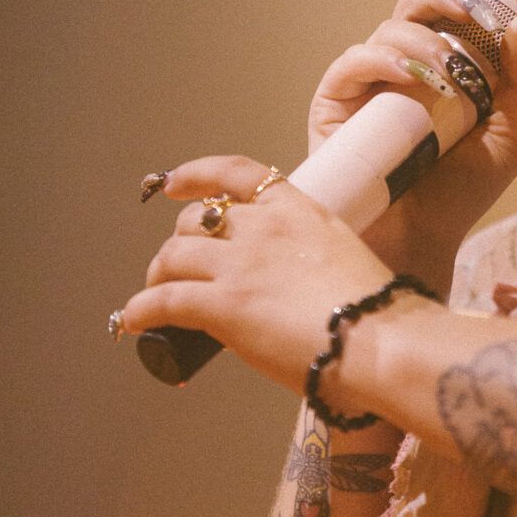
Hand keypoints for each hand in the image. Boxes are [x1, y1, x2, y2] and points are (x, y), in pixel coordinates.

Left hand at [121, 156, 395, 393]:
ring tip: (155, 294)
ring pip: (174, 255)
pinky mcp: (223, 305)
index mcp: (299, 210)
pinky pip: (164, 300)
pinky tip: (134, 320)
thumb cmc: (378, 313)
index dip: (197, 175)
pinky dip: (141, 309)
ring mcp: (241, 264)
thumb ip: (309, 257)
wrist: (381, 342)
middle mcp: (264, 228)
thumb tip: (290, 283)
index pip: (237, 173)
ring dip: (158, 274)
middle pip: (196, 220)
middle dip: (180, 242)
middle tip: (177, 268)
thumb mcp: (344, 258)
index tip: (176, 183)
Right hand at [307, 0, 516, 285]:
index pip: (453, 4)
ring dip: (426, 38)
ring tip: (451, 71)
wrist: (419, 242)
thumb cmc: (463, 192)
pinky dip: (384, 58)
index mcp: (448, 63)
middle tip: (475, 6)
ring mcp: (371, 79)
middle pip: (419, 0)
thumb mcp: (516, 132)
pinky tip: (410, 74)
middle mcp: (407, 62)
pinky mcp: (336, 99)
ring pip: (391, 26)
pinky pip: (355, 60)